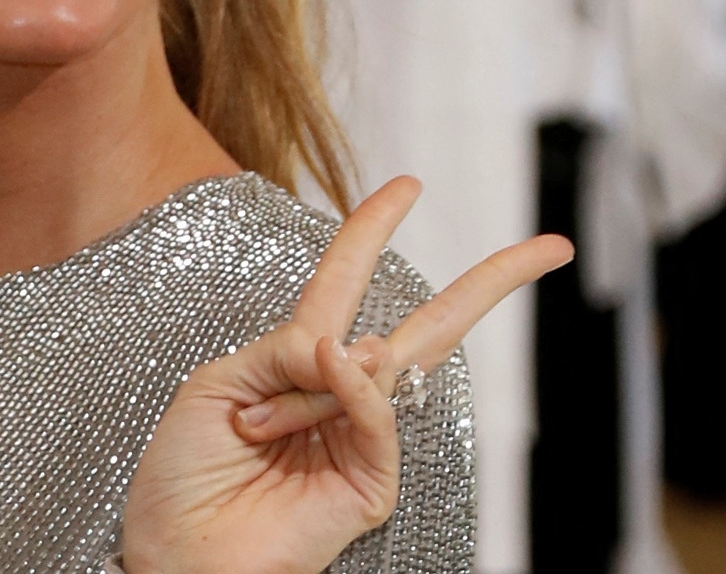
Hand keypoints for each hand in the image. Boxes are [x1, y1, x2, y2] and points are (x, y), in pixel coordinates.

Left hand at [117, 177, 571, 573]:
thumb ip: (282, 351)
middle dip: (492, 283)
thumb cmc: (183, 473)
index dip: (372, 232)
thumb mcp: (217, 385)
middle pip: (432, 326)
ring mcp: (363, 440)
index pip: (347, 283)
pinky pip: (376, 418)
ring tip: (256, 431)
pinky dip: (352, 392)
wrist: (173, 549)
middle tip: (552, 247)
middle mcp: (340, 395)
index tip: (408, 187)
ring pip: (387, 368)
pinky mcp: (371, 485)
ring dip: (309, 387)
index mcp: (298, 362)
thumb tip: (351, 344)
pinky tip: (332, 373)